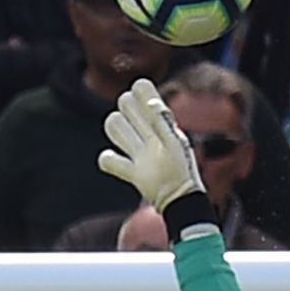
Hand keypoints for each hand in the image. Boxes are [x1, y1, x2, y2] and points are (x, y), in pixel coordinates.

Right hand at [97, 79, 204, 214]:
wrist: (180, 200)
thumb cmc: (182, 169)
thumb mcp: (174, 141)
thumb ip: (162, 122)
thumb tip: (151, 102)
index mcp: (161, 122)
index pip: (142, 92)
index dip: (139, 90)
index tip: (143, 96)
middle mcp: (148, 133)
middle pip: (125, 105)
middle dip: (129, 108)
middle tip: (142, 125)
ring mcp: (138, 152)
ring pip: (114, 126)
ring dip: (117, 130)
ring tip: (132, 143)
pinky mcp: (132, 173)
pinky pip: (108, 161)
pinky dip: (108, 159)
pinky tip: (118, 161)